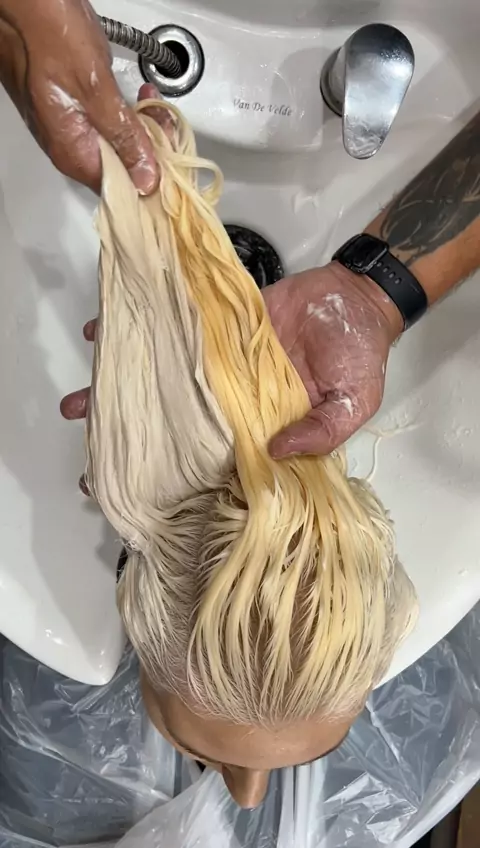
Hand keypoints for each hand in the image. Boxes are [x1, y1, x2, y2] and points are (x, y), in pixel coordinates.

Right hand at [0, 0, 157, 192]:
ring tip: (153, 103)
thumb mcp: (97, 90)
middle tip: (166, 120)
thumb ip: (124, 138)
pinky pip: (106, 125)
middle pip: (121, 167)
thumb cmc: (50, 36)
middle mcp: (69, 148)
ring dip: (141, 127)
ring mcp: (68, 129)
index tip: (173, 159)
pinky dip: (125, 114)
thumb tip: (147, 179)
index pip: (121, 190)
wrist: (20, 2)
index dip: (151, 178)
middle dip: (150, 147)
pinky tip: (138, 98)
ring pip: (117, 145)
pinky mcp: (70, 110)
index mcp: (73, 153)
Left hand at [62, 262, 401, 461]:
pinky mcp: (212, 327)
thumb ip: (322, 432)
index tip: (136, 495)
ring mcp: (216, 364)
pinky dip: (139, 332)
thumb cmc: (359, 357)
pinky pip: (171, 332)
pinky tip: (102, 335)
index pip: (213, 464)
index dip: (178, 481)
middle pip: (175, 425)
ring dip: (123, 389)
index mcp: (261, 430)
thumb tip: (276, 450)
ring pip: (163, 382)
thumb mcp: (353, 403)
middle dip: (134, 440)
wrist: (356, 298)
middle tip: (89, 456)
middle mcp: (230, 403)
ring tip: (77, 403)